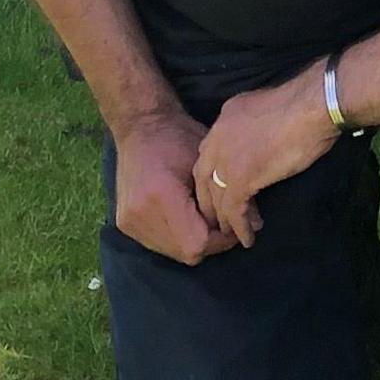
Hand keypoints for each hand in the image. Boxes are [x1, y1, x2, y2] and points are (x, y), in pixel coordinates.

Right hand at [111, 110, 238, 265]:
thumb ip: (228, 196)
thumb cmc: (178, 137)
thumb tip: (256, 225)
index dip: (221, 241)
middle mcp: (140, 214)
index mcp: (161, 196)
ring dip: (193, 242)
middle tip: (223, 224)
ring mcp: (129, 221)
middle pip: (186, 252)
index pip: (198, 243)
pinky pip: (159, 245)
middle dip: (211, 243)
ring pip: (173, 253)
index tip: (234, 226)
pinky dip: (176, 238)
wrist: (139, 126)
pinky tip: (185, 219)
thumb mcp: (208, 162)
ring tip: (204, 220)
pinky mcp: (124, 224)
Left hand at [193, 67, 339, 244]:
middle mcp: (219, 137)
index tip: (222, 189)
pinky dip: (239, 227)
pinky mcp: (242, 177)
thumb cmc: (304, 103)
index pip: (209, 152)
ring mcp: (228, 158)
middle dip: (210, 200)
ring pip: (217, 196)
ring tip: (234, 233)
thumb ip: (257, 122)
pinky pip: (234, 209)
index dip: (213, 174)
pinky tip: (248, 237)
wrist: (312, 106)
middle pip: (204, 176)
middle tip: (220, 218)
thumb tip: (263, 135)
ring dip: (225, 218)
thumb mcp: (268, 106)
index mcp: (226, 117)